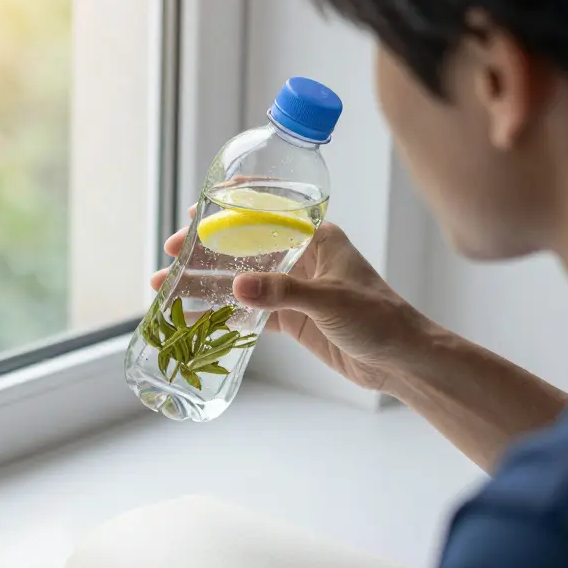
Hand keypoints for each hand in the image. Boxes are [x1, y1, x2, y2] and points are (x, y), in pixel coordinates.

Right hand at [151, 211, 434, 392]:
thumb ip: (282, 293)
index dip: (231, 206)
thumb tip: (236, 287)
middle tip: (171, 252)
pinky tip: (193, 315)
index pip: (268, 210)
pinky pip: (248, 311)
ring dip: (206, 282)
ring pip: (240, 279)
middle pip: (244, 245)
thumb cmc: (379, 319)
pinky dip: (221, 312)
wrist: (401, 361)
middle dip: (205, 248)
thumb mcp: (330, 301)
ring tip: (166, 285)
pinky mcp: (291, 318)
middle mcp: (301, 257)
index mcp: (317, 237)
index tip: (197, 207)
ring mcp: (293, 288)